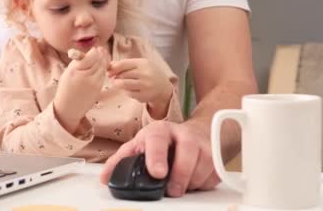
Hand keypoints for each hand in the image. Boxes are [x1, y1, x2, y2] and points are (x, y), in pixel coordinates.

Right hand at [53, 47, 109, 132]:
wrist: (69, 107)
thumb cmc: (66, 88)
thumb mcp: (68, 73)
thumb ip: (77, 62)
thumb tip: (87, 52)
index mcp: (75, 70)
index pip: (91, 57)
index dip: (95, 51)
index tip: (95, 48)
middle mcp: (85, 76)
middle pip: (98, 61)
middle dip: (101, 54)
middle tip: (101, 49)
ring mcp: (93, 83)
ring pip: (102, 67)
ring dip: (104, 60)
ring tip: (103, 56)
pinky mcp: (98, 88)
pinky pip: (103, 75)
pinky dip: (103, 69)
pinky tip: (101, 66)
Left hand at [100, 120, 219, 196]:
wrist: (194, 134)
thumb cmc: (163, 142)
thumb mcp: (140, 146)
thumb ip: (121, 161)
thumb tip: (105, 178)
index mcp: (160, 131)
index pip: (157, 138)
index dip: (157, 155)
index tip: (157, 173)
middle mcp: (183, 134)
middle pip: (187, 150)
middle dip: (180, 175)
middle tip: (172, 190)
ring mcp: (203, 143)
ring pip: (204, 164)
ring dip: (191, 181)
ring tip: (180, 184)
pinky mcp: (217, 156)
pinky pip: (214, 174)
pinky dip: (203, 183)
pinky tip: (193, 180)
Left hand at [107, 58, 172, 108]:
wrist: (164, 87)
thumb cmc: (149, 73)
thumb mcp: (140, 65)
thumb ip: (125, 64)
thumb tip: (109, 65)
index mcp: (143, 63)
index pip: (123, 64)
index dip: (114, 68)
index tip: (109, 71)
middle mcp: (145, 74)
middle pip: (122, 75)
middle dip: (116, 77)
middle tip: (116, 78)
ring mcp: (145, 86)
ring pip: (124, 84)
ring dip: (119, 84)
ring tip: (121, 83)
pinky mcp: (144, 96)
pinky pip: (128, 93)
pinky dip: (126, 91)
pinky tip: (131, 89)